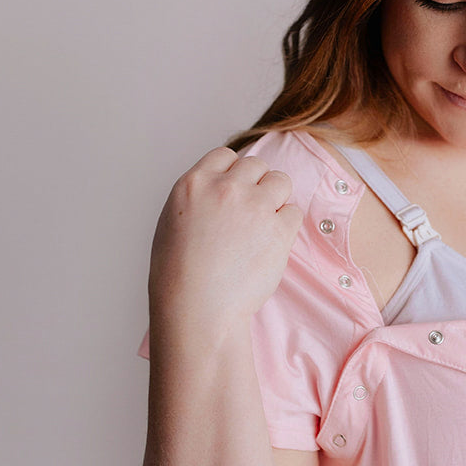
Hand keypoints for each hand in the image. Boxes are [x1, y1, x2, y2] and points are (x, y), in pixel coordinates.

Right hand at [148, 147, 303, 330]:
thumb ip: (197, 199)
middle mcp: (225, 188)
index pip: (225, 156)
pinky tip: (270, 245)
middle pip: (256, 165)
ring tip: (263, 227)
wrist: (195, 308)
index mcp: (193, 184)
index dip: (232, 174)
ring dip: (276, 199)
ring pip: (280, 181)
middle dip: (256, 185)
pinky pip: (294, 212)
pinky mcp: (278, 229)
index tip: (233, 194)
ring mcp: (254, 206)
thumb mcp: (172, 223)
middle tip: (251, 214)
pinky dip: (286, 225)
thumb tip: (217, 191)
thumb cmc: (178, 277)